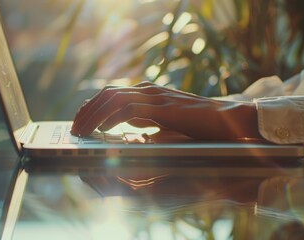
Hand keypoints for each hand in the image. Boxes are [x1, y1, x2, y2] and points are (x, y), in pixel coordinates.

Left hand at [71, 82, 261, 139]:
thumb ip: (145, 121)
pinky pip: (132, 108)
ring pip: (115, 99)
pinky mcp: (166, 109)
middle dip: (87, 110)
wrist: (228, 120)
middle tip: (74, 127)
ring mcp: (157, 98)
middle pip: (107, 94)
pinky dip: (113, 118)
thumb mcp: (163, 122)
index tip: (79, 120)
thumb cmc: (197, 124)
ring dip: (94, 115)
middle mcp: (149, 91)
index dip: (91, 106)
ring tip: (82, 130)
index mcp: (147, 93)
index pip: (111, 93)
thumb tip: (126, 127)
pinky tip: (104, 128)